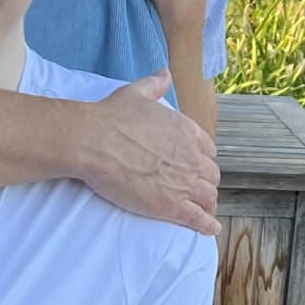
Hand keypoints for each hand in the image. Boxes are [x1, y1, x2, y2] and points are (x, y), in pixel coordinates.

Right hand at [81, 71, 219, 235]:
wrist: (94, 141)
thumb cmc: (111, 117)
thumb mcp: (136, 93)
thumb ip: (154, 84)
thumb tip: (164, 74)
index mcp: (187, 131)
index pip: (208, 150)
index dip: (201, 159)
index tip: (194, 165)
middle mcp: (192, 157)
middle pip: (210, 175)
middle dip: (205, 182)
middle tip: (196, 190)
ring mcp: (184, 183)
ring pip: (208, 197)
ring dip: (207, 204)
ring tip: (203, 211)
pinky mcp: (172, 206)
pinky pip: (199, 219)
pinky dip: (207, 225)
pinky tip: (210, 230)